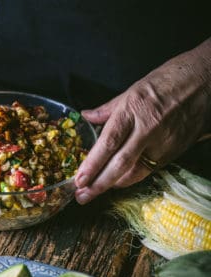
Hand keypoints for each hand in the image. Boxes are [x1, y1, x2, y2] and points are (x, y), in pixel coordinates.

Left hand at [75, 38, 210, 203]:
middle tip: (81, 196)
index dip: (92, 164)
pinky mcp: (175, 151)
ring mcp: (164, 142)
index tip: (79, 179)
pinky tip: (118, 182)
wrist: (206, 82)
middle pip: (120, 163)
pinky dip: (131, 177)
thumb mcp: (133, 89)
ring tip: (94, 192)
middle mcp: (148, 129)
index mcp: (133, 110)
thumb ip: (108, 108)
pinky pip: (149, 169)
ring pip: (136, 172)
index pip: (109, 142)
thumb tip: (86, 116)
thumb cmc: (168, 80)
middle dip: (99, 184)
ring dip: (113, 184)